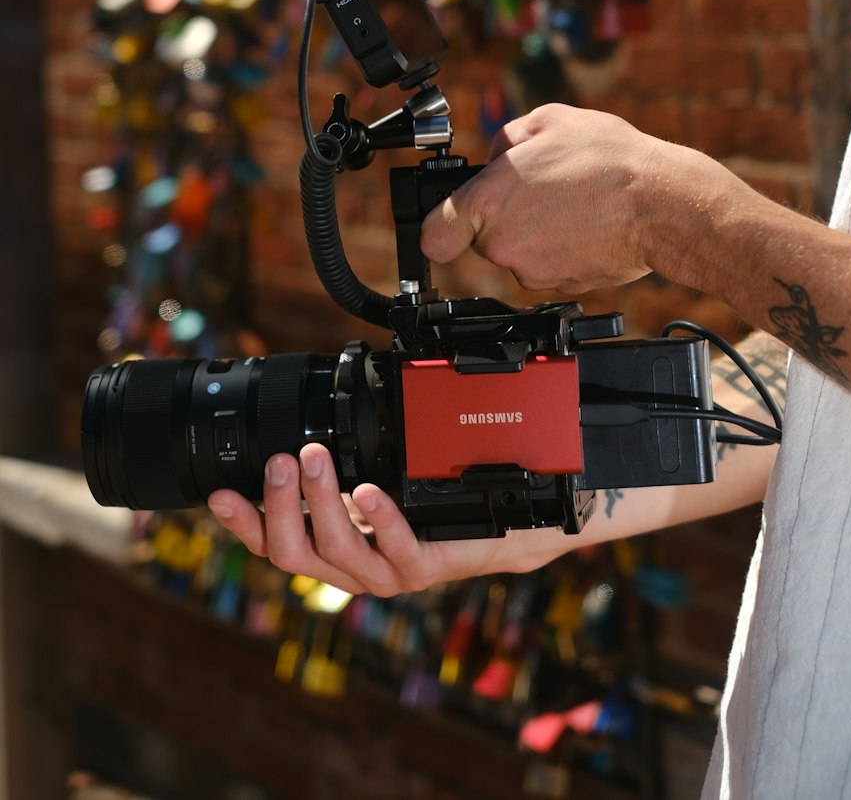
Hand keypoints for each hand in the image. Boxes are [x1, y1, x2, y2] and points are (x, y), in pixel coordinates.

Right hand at [207, 444, 546, 594]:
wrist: (493, 529)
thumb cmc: (427, 502)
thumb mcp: (372, 475)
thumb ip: (335, 463)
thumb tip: (297, 416)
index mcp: (330, 546)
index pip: (271, 542)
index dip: (242, 523)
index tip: (217, 492)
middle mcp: (350, 567)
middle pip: (293, 553)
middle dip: (279, 505)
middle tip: (279, 459)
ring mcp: (385, 572)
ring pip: (336, 551)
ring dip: (319, 502)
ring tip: (313, 458)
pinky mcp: (422, 568)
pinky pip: (396, 550)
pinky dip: (380, 519)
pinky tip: (368, 491)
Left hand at [421, 103, 659, 292]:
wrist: (661, 204)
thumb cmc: (609, 160)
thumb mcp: (548, 120)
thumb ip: (506, 139)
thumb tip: (497, 156)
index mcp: (488, 201)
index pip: (434, 235)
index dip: (440, 227)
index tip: (450, 222)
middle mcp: (503, 244)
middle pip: (484, 237)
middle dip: (505, 215)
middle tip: (542, 188)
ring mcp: (533, 271)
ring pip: (519, 253)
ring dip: (537, 232)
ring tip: (573, 201)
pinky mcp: (562, 286)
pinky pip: (549, 267)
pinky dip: (562, 250)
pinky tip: (587, 224)